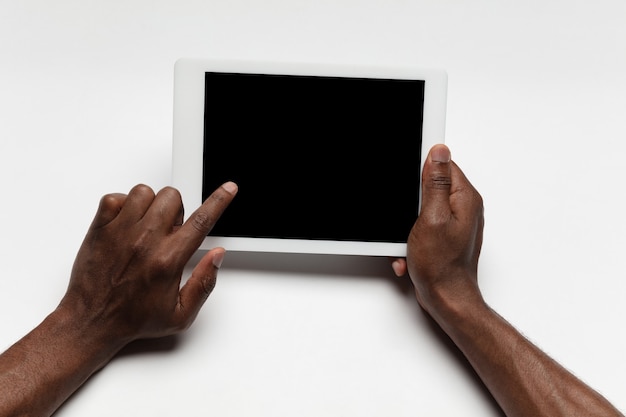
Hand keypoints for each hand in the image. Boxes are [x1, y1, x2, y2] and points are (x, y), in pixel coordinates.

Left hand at [58, 182, 237, 345]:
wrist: (91, 322)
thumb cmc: (132, 319)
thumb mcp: (181, 314)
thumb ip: (204, 283)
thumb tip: (217, 255)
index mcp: (168, 260)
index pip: (201, 221)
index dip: (220, 201)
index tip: (229, 188)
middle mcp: (145, 241)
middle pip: (172, 197)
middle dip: (176, 210)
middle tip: (168, 230)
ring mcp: (120, 231)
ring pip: (144, 192)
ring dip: (150, 205)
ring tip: (146, 226)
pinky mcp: (99, 228)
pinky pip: (114, 197)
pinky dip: (122, 205)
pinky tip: (126, 224)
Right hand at [391, 144, 484, 317]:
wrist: (446, 299)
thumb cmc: (442, 266)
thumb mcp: (432, 218)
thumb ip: (436, 184)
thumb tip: (439, 152)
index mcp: (465, 198)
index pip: (443, 165)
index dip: (421, 171)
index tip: (412, 186)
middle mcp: (464, 208)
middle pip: (429, 187)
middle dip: (411, 204)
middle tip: (409, 220)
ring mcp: (455, 222)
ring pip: (421, 208)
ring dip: (408, 224)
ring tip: (409, 241)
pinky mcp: (444, 235)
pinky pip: (422, 225)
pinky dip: (411, 237)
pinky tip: (411, 250)